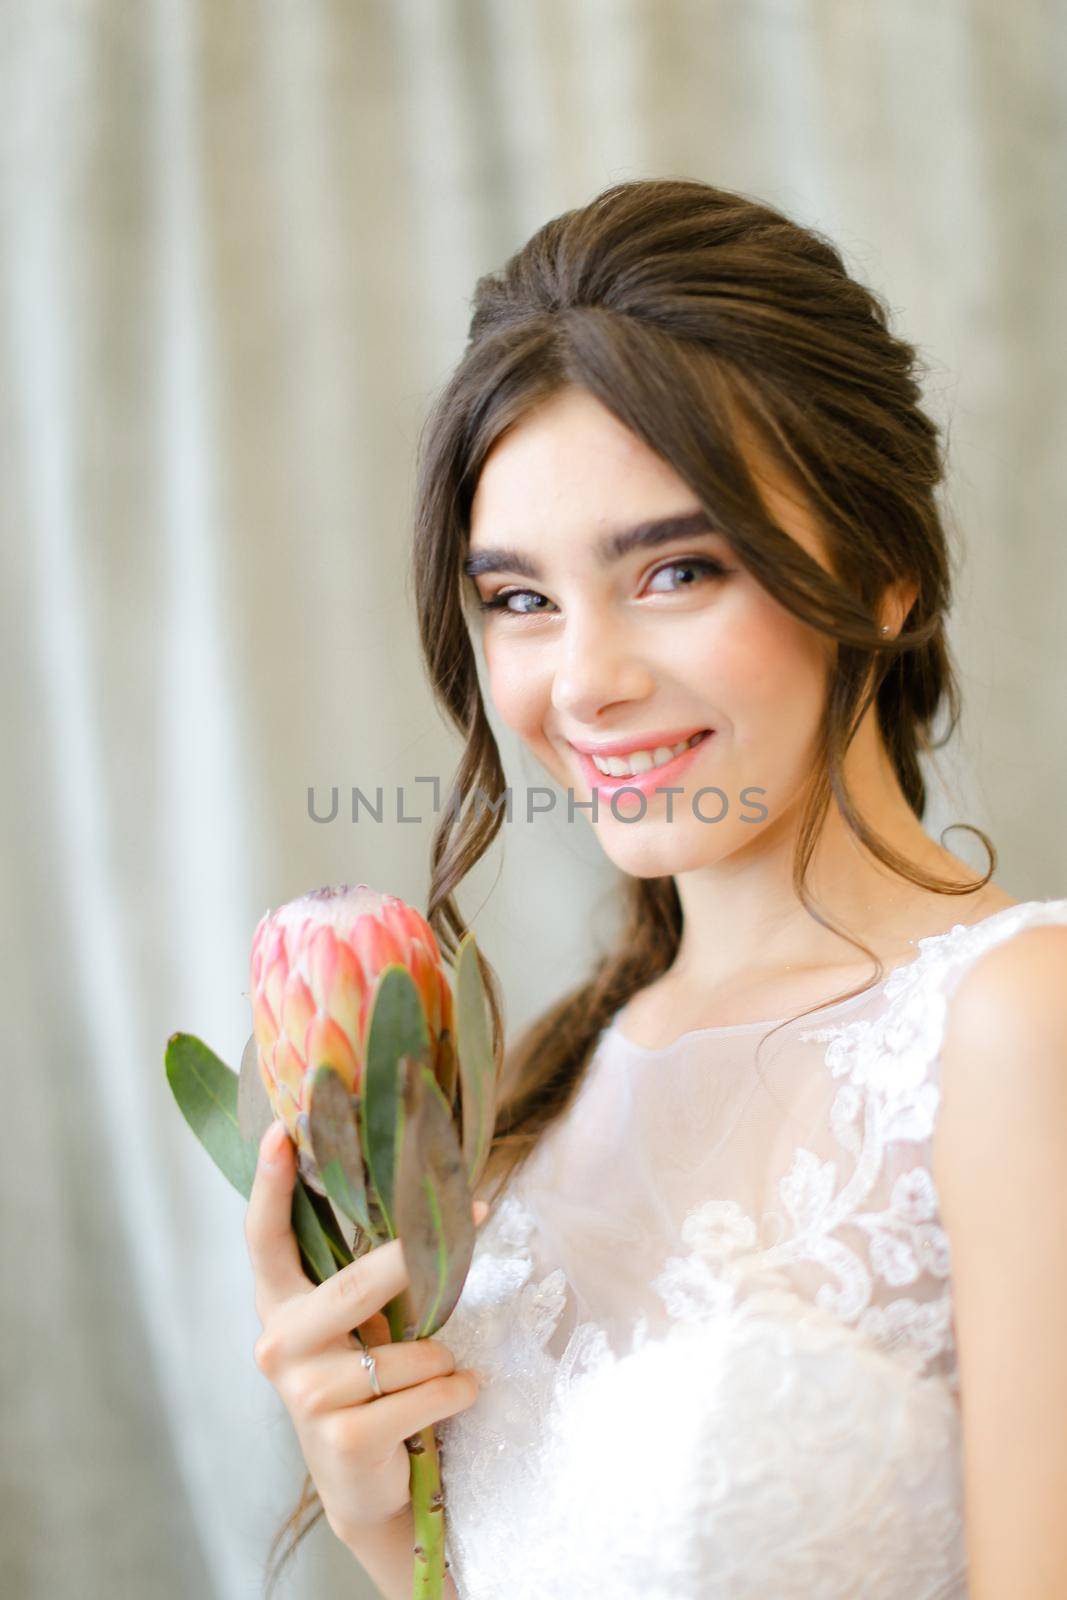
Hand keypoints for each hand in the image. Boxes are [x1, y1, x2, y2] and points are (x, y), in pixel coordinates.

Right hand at [244, 1118, 488, 1547]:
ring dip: (442, 1357)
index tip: (281, 1130)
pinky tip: (455, 1397)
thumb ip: (361, 1275)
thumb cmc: (365, 1381)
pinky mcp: (343, 1436)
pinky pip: (429, 1391)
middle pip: (355, 1286)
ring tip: (435, 1373)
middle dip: (412, 1260)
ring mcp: (307, 1395)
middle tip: (474, 1210)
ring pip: (411, 1350)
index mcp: (280, 1307)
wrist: (362, 1483)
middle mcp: (279, 1345)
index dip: (269, 1185)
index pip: (264, 1239)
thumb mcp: (355, 1324)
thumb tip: (418, 1199)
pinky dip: (458, 1390)